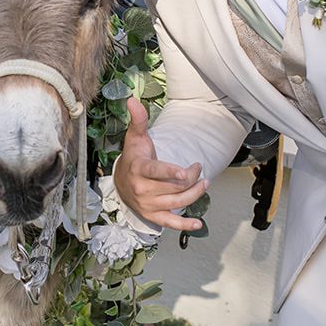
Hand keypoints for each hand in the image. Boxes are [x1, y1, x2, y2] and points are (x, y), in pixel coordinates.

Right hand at [112, 96, 208, 231]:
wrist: (121, 183)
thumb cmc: (133, 158)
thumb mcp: (135, 138)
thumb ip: (138, 120)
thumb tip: (132, 99)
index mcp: (138, 169)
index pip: (155, 171)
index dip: (171, 172)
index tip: (185, 172)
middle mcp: (142, 189)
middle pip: (173, 186)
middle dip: (191, 176)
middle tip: (198, 167)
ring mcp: (147, 204)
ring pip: (177, 202)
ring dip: (195, 194)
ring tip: (204, 183)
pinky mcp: (152, 216)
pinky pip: (170, 223)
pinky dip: (184, 226)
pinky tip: (198, 225)